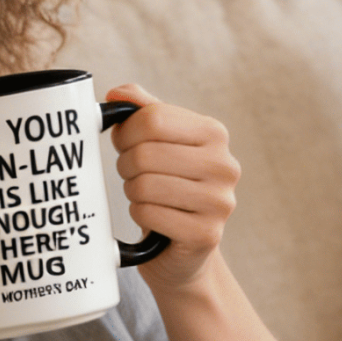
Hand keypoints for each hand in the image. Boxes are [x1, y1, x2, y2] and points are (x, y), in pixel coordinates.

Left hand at [105, 82, 239, 290]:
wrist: (182, 248)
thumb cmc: (167, 186)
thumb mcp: (158, 142)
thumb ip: (142, 111)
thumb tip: (117, 92)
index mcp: (214, 133)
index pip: (153, 118)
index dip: (126, 133)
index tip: (125, 145)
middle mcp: (224, 165)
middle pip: (145, 153)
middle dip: (126, 166)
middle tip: (133, 176)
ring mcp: (220, 202)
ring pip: (144, 185)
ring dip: (133, 193)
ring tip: (144, 196)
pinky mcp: (206, 234)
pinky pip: (149, 214)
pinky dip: (140, 215)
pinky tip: (153, 218)